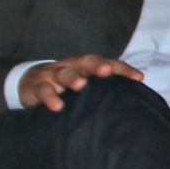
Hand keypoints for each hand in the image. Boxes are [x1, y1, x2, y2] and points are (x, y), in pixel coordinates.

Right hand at [18, 54, 143, 112]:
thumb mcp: (86, 86)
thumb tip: (136, 101)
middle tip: (106, 71)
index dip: (122, 69)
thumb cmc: (67, 87)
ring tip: (81, 85)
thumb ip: (105, 90)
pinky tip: (57, 107)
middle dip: (97, 65)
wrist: (30, 84)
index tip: (139, 78)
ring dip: (72, 78)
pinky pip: (43, 90)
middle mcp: (72, 66)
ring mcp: (53, 75)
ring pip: (64, 73)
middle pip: (86, 62)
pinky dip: (50, 97)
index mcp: (86, 66)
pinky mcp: (37, 86)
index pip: (107, 63)